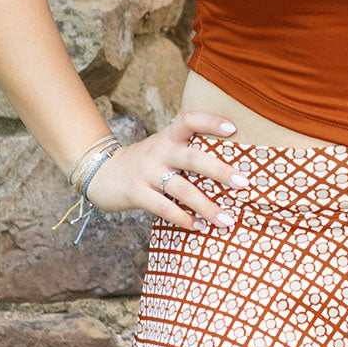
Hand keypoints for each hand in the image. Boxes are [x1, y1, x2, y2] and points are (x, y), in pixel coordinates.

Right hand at [83, 111, 249, 230]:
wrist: (102, 173)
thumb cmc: (149, 161)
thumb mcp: (166, 147)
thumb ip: (190, 149)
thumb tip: (234, 164)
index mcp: (170, 135)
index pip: (190, 120)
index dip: (211, 121)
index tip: (235, 129)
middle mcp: (160, 150)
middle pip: (193, 158)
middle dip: (221, 171)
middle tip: (245, 183)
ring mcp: (147, 172)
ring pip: (182, 189)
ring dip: (207, 206)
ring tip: (227, 219)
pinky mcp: (136, 193)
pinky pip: (163, 207)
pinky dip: (183, 218)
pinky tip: (199, 226)